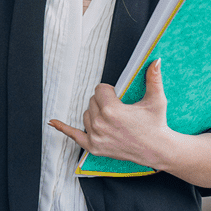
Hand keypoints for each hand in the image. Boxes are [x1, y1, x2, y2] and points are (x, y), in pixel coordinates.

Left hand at [48, 59, 171, 167]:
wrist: (158, 150)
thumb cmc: (156, 124)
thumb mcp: (156, 99)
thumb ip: (153, 78)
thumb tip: (155, 60)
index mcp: (112, 110)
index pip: (99, 89)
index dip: (110, 91)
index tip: (120, 97)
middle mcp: (100, 123)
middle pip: (92, 101)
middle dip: (103, 101)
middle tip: (120, 109)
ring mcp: (95, 137)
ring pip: (86, 114)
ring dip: (96, 113)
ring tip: (113, 119)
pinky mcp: (94, 147)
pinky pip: (74, 135)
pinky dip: (63, 128)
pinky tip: (53, 122)